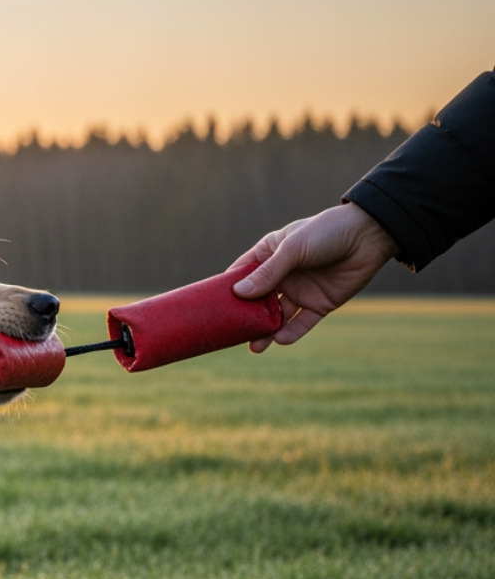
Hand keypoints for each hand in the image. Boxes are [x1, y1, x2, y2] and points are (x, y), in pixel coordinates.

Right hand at [230, 203, 398, 351]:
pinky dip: (291, 332)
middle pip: (256, 301)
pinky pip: (302, 322)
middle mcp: (282, 275)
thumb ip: (269, 272)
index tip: (208, 307)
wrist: (371, 235)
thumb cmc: (328, 232)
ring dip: (265, 331)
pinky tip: (280, 339)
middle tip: (230, 335)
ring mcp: (300, 291)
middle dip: (244, 318)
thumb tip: (239, 294)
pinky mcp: (320, 304)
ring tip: (255, 346)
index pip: (241, 275)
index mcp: (269, 255)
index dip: (225, 290)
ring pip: (277, 316)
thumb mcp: (293, 249)